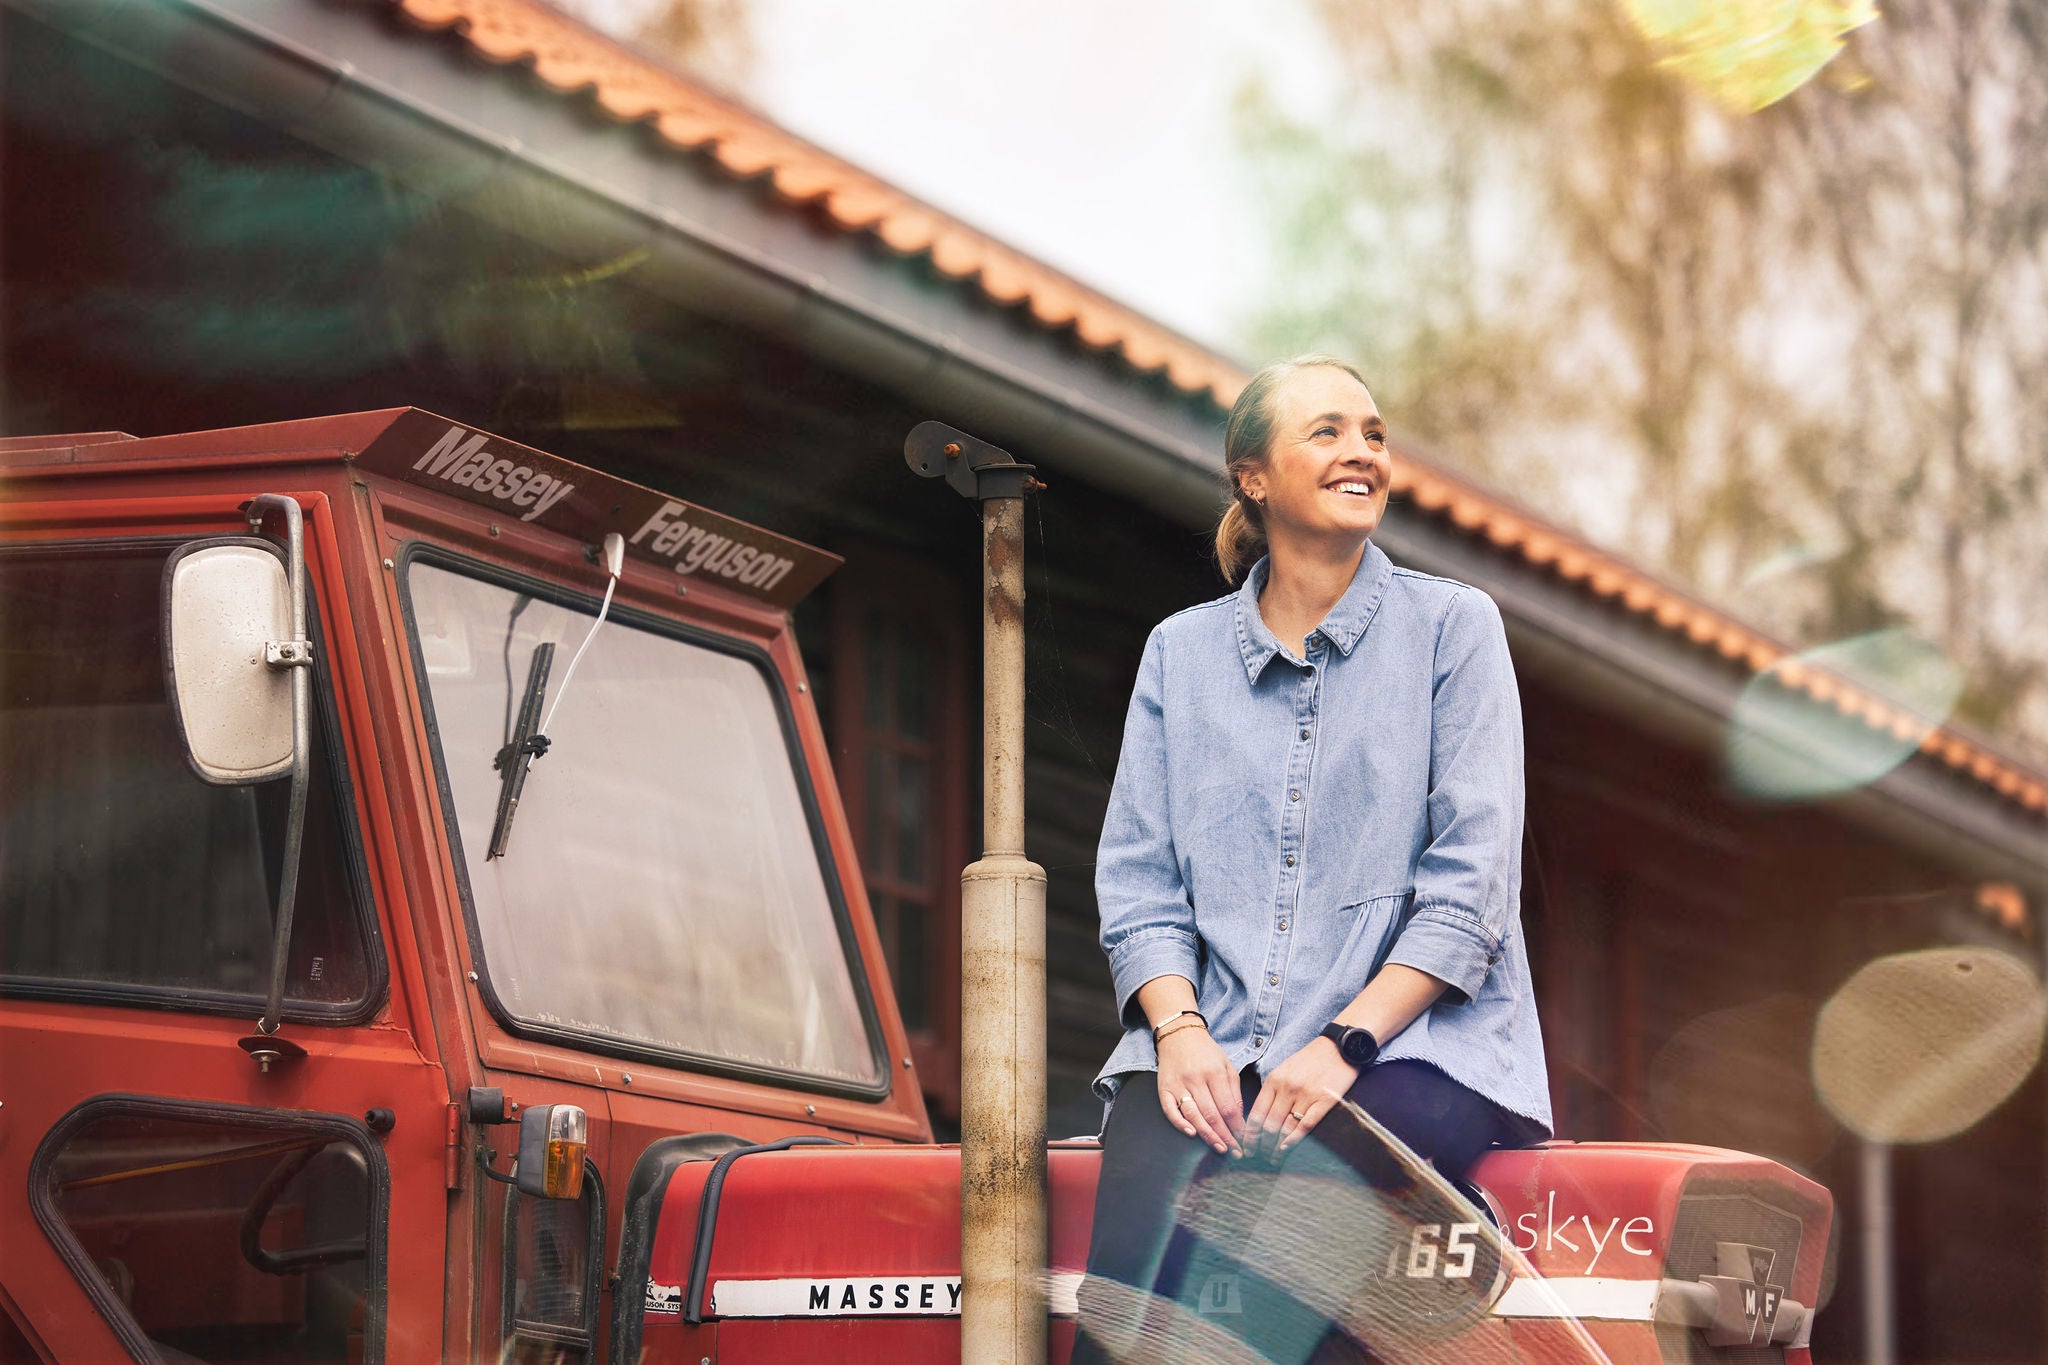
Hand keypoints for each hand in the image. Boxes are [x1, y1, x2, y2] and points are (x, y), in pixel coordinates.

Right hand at [1155, 1026, 1245, 1156]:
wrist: (1179, 1034)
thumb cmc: (1206, 1052)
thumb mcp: (1227, 1065)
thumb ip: (1234, 1091)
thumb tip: (1239, 1119)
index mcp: (1215, 1073)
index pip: (1228, 1107)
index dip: (1237, 1127)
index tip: (1245, 1140)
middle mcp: (1196, 1079)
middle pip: (1212, 1114)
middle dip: (1225, 1136)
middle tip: (1235, 1152)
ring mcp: (1178, 1085)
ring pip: (1193, 1115)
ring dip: (1207, 1135)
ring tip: (1219, 1148)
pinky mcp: (1163, 1089)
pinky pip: (1170, 1110)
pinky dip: (1179, 1123)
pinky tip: (1191, 1133)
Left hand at [1245, 1037, 1358, 1158]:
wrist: (1339, 1047)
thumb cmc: (1310, 1060)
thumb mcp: (1285, 1069)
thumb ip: (1272, 1090)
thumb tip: (1260, 1116)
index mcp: (1274, 1080)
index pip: (1256, 1113)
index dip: (1249, 1133)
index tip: (1245, 1146)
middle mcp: (1287, 1088)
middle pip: (1269, 1124)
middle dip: (1261, 1144)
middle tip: (1257, 1157)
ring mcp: (1306, 1095)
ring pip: (1285, 1128)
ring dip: (1276, 1147)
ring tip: (1273, 1159)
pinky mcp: (1324, 1101)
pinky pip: (1306, 1125)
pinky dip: (1294, 1140)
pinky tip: (1287, 1149)